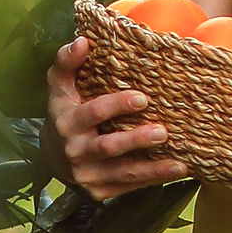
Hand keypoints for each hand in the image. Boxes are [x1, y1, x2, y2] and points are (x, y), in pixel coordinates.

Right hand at [45, 33, 189, 194]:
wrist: (52, 156)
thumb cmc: (64, 111)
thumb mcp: (59, 86)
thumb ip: (67, 61)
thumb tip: (83, 40)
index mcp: (68, 122)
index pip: (93, 113)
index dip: (116, 105)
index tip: (142, 98)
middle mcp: (75, 151)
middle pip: (108, 147)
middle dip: (135, 140)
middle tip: (162, 131)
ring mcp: (87, 175)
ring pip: (123, 173)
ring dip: (152, 170)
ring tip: (179, 164)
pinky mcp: (99, 191)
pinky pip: (128, 186)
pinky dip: (153, 180)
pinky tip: (176, 171)